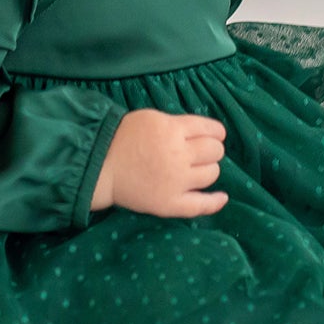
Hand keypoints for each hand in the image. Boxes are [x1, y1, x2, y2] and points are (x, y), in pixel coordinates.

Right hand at [95, 109, 228, 217]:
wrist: (100, 166)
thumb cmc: (123, 138)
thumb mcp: (152, 118)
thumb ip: (178, 124)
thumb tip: (203, 132)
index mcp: (173, 130)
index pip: (210, 129)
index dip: (216, 132)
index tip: (214, 135)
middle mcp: (178, 155)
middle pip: (214, 151)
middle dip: (212, 149)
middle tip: (200, 152)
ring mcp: (176, 181)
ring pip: (211, 174)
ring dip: (208, 169)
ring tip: (197, 169)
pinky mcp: (169, 203)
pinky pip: (200, 205)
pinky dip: (215, 202)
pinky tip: (222, 197)